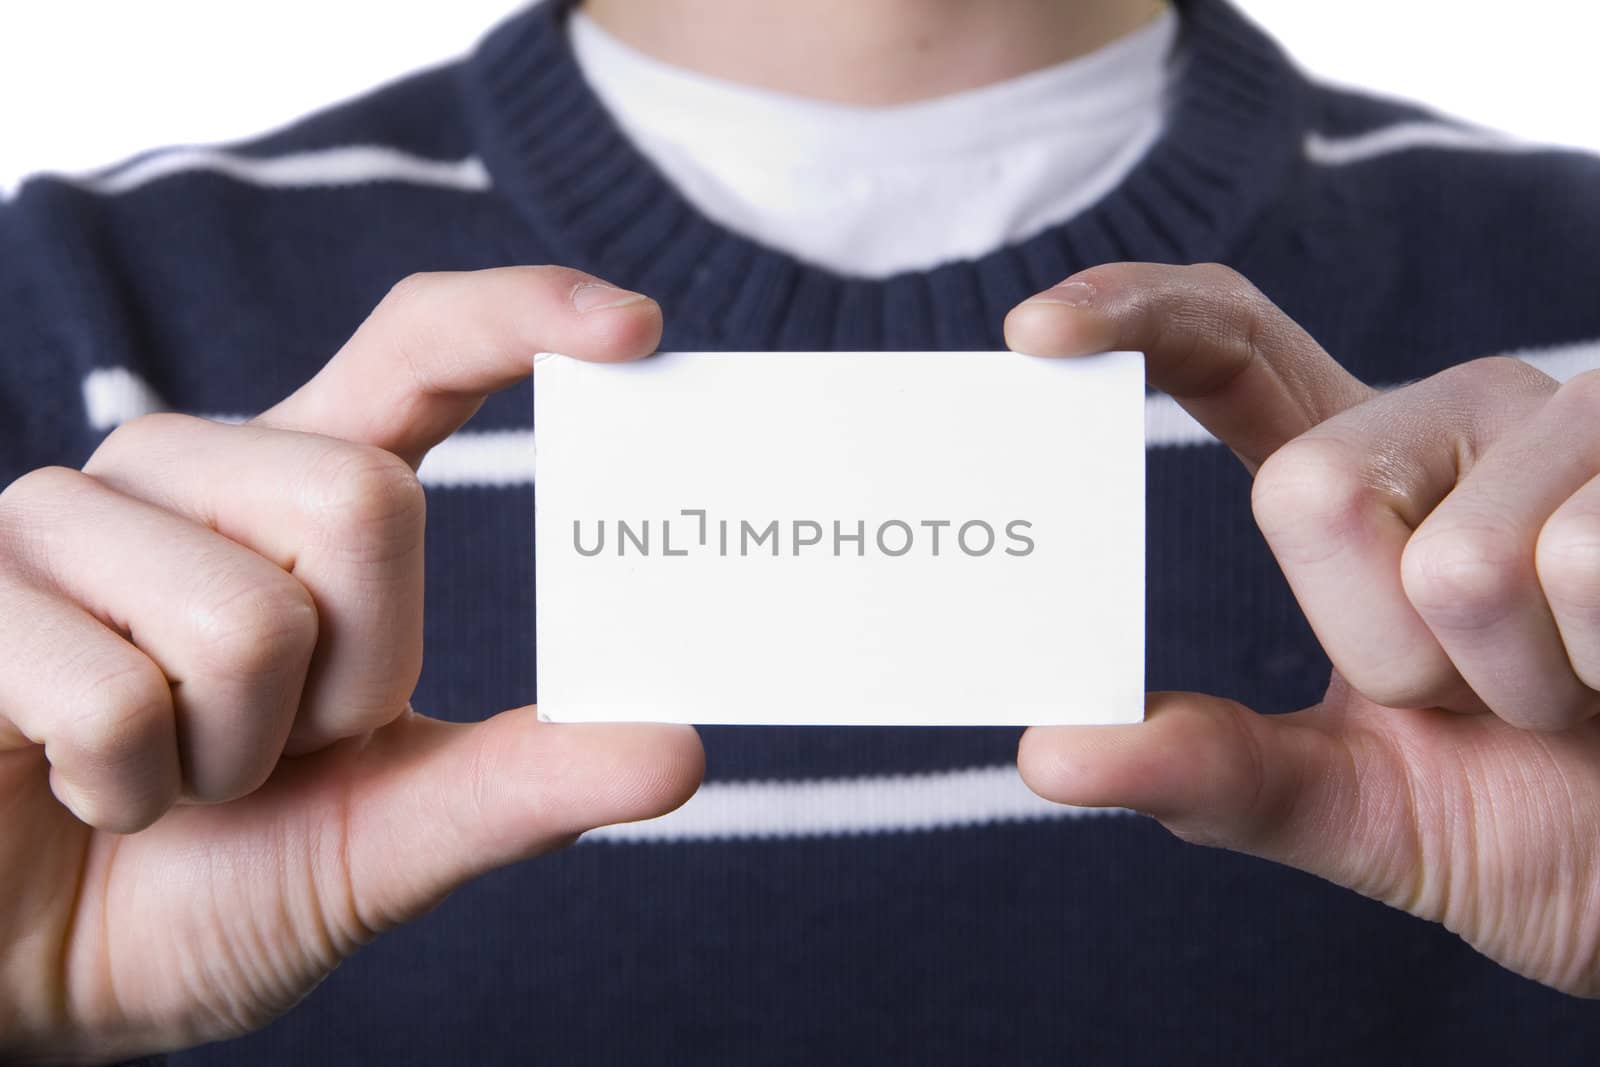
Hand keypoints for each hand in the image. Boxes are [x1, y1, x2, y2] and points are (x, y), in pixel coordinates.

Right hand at [0, 267, 703, 1062]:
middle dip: (352, 681)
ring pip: (247, 620)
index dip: (518, 320)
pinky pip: (117, 699)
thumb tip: (678, 749)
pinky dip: (131, 793)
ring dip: (232, 760)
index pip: (414, 356)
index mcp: (297, 500)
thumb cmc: (209, 890)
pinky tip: (83, 791)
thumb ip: (520, 788)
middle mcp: (184, 476)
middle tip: (277, 750)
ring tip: (169, 778)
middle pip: (366, 502)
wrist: (34, 978)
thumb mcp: (386, 838)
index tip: (637, 326)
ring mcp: (60, 523)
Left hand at [1005, 263, 1599, 996]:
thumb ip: (1207, 769)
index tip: (1032, 328)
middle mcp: (1459, 417)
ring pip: (1460, 565)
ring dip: (1514, 684)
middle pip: (1307, 494)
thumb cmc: (1524, 816)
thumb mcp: (1349, 803)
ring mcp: (1575, 424)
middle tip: (1478, 697)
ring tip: (1574, 692)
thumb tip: (1047, 753)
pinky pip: (1582, 571)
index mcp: (1363, 473)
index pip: (1232, 346)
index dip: (1135, 313)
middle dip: (1384, 653)